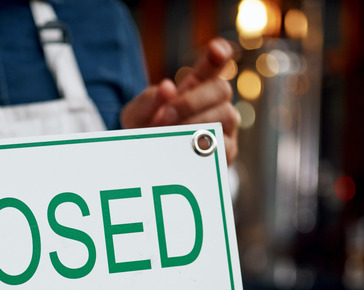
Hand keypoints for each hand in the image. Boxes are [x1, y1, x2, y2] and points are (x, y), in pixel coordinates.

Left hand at [120, 38, 238, 163]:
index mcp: (194, 88)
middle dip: (193, 100)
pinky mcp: (226, 153)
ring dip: (196, 122)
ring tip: (169, 134)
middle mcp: (214, 104)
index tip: (216, 49)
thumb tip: (167, 89)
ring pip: (227, 115)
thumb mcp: (136, 116)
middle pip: (222, 89)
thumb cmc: (144, 134)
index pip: (212, 66)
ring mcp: (224, 128)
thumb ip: (147, 101)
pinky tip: (183, 147)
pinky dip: (202, 144)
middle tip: (166, 114)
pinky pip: (225, 145)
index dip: (218, 55)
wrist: (147, 167)